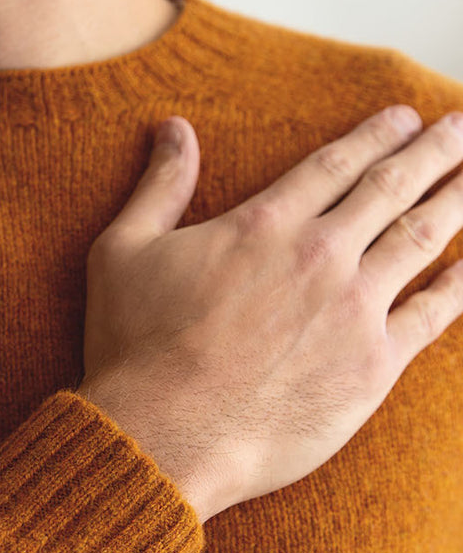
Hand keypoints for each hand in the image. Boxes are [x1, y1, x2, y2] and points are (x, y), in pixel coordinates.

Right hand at [78, 107, 462, 522]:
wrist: (166, 434)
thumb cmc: (135, 347)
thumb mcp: (123, 252)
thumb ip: (158, 187)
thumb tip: (173, 130)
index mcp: (264, 225)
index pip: (335, 165)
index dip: (375, 135)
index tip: (405, 118)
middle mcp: (319, 255)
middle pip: (390, 189)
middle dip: (432, 153)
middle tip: (460, 129)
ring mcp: (353, 310)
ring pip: (421, 239)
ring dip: (456, 201)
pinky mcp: (372, 365)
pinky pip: (433, 313)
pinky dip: (460, 284)